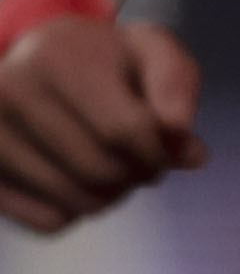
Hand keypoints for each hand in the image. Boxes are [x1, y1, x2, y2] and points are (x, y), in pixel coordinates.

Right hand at [0, 8, 204, 234]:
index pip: (125, 131)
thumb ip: (177, 85)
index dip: (159, 151)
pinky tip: (75, 180)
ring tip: (111, 168)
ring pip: (72, 202)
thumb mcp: (151, 51)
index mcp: (56, 56)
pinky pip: (46, 221)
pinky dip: (75, 212)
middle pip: (100, 171)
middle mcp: (10, 90)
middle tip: (139, 160)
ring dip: (109, 198)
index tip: (164, 147)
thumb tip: (187, 144)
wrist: (40, 63)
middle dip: (137, 175)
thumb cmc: (107, 61)